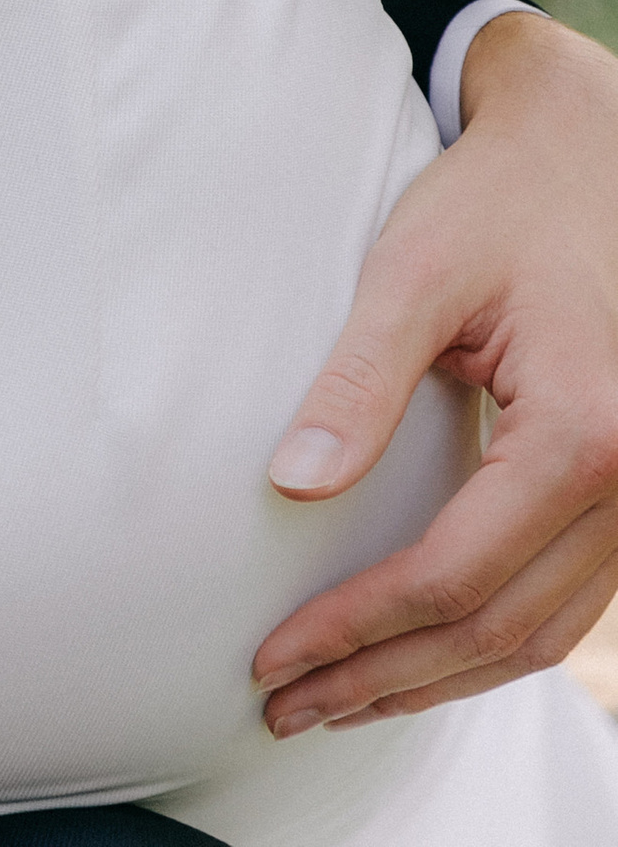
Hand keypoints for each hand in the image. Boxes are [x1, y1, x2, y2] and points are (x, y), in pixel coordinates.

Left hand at [255, 13, 617, 730]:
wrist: (587, 156)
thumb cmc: (500, 201)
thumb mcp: (415, 269)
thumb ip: (357, 380)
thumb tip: (295, 485)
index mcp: (584, 434)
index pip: (455, 575)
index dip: (359, 629)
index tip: (275, 656)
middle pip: (499, 629)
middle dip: (386, 678)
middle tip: (286, 705)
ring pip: (539, 637)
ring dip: (435, 678)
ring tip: (335, 700)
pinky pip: (561, 605)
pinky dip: (485, 643)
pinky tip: (415, 655)